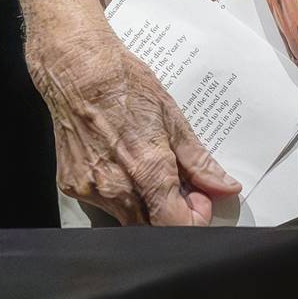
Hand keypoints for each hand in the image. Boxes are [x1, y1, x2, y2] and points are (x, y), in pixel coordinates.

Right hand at [25, 16, 241, 225]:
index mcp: (146, 168)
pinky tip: (125, 166)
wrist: (79, 71)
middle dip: (172, 214)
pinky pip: (104, 206)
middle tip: (181, 186)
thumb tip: (225, 187)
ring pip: (127, 219)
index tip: (200, 200)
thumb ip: (198, 161)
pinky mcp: (72, 187)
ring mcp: (90, 189)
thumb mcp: (173, 118)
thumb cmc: (126, 85)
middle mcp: (114, 186)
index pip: (174, 225)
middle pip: (151, 227)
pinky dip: (122, 195)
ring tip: (152, 170)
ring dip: (147, 206)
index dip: (193, 220)